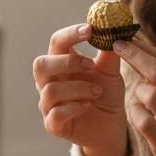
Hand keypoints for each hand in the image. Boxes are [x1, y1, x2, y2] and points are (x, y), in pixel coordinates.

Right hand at [33, 24, 128, 155]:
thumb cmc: (106, 95)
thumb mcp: (111, 72)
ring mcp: (48, 104)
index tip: (89, 29)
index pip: (57, 42)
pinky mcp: (53, 125)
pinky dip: (74, 107)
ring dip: (78, 88)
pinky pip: (56, 114)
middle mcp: (49, 82)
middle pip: (40, 65)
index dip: (70, 34)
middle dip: (66, 62)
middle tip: (90, 64)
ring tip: (97, 91)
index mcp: (61, 64)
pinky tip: (88, 105)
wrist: (111, 126)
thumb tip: (115, 28)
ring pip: (50, 90)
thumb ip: (110, 52)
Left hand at [112, 36, 155, 155]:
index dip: (143, 48)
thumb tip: (134, 44)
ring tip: (142, 95)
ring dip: (139, 90)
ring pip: (151, 95)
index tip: (123, 38)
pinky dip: (135, 112)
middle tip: (117, 47)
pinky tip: (139, 113)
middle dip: (135, 57)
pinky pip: (142, 120)